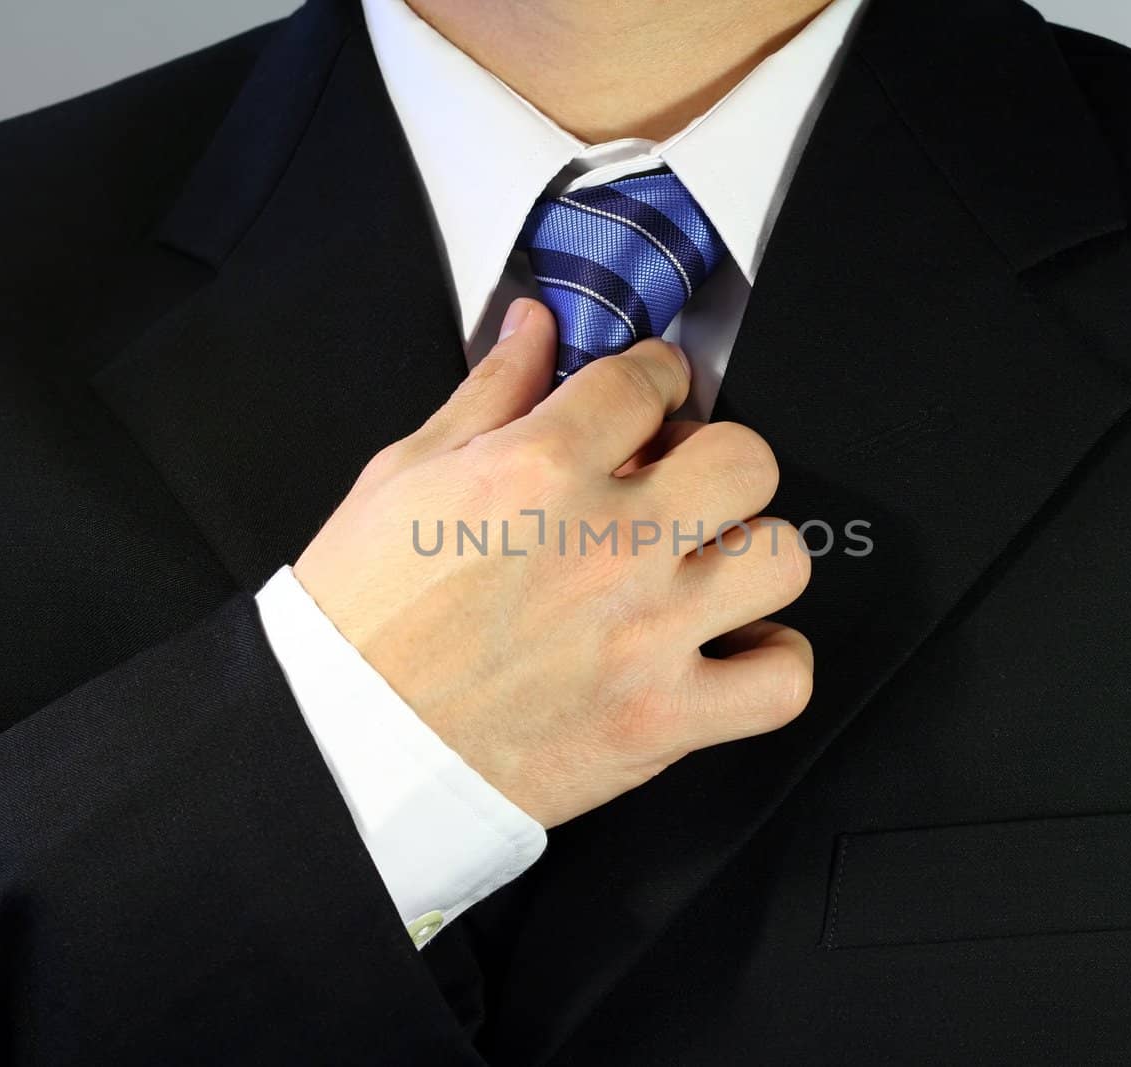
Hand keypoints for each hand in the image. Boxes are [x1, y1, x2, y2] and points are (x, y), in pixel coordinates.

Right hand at [294, 299, 812, 826]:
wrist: (348, 747)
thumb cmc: (364, 619)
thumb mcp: (405, 476)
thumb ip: (488, 392)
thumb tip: (534, 326)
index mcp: (539, 472)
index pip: (647, 381)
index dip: (654, 378)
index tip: (649, 396)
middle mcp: (607, 546)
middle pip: (745, 461)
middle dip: (717, 462)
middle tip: (683, 486)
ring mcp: (645, 635)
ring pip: (782, 560)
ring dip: (751, 559)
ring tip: (708, 570)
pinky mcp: (661, 719)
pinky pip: (782, 682)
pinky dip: (772, 665)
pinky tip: (731, 649)